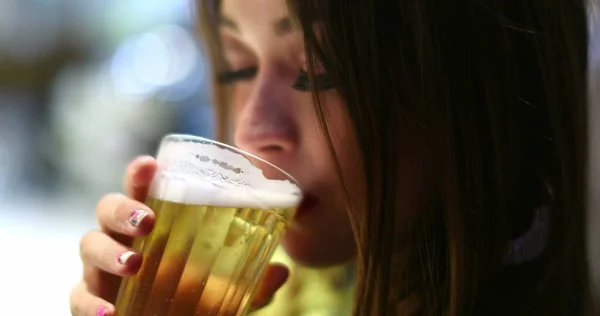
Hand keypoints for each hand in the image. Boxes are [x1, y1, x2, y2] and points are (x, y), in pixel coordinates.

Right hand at [69, 156, 288, 315]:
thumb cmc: (193, 299)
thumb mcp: (227, 293)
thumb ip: (251, 283)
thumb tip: (282, 272)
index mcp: (155, 224)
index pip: (143, 189)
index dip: (140, 174)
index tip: (149, 164)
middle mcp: (123, 239)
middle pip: (108, 209)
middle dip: (122, 208)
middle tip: (148, 221)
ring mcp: (102, 267)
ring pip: (88, 244)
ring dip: (107, 250)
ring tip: (133, 262)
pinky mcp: (91, 299)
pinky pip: (78, 296)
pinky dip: (90, 304)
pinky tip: (110, 313)